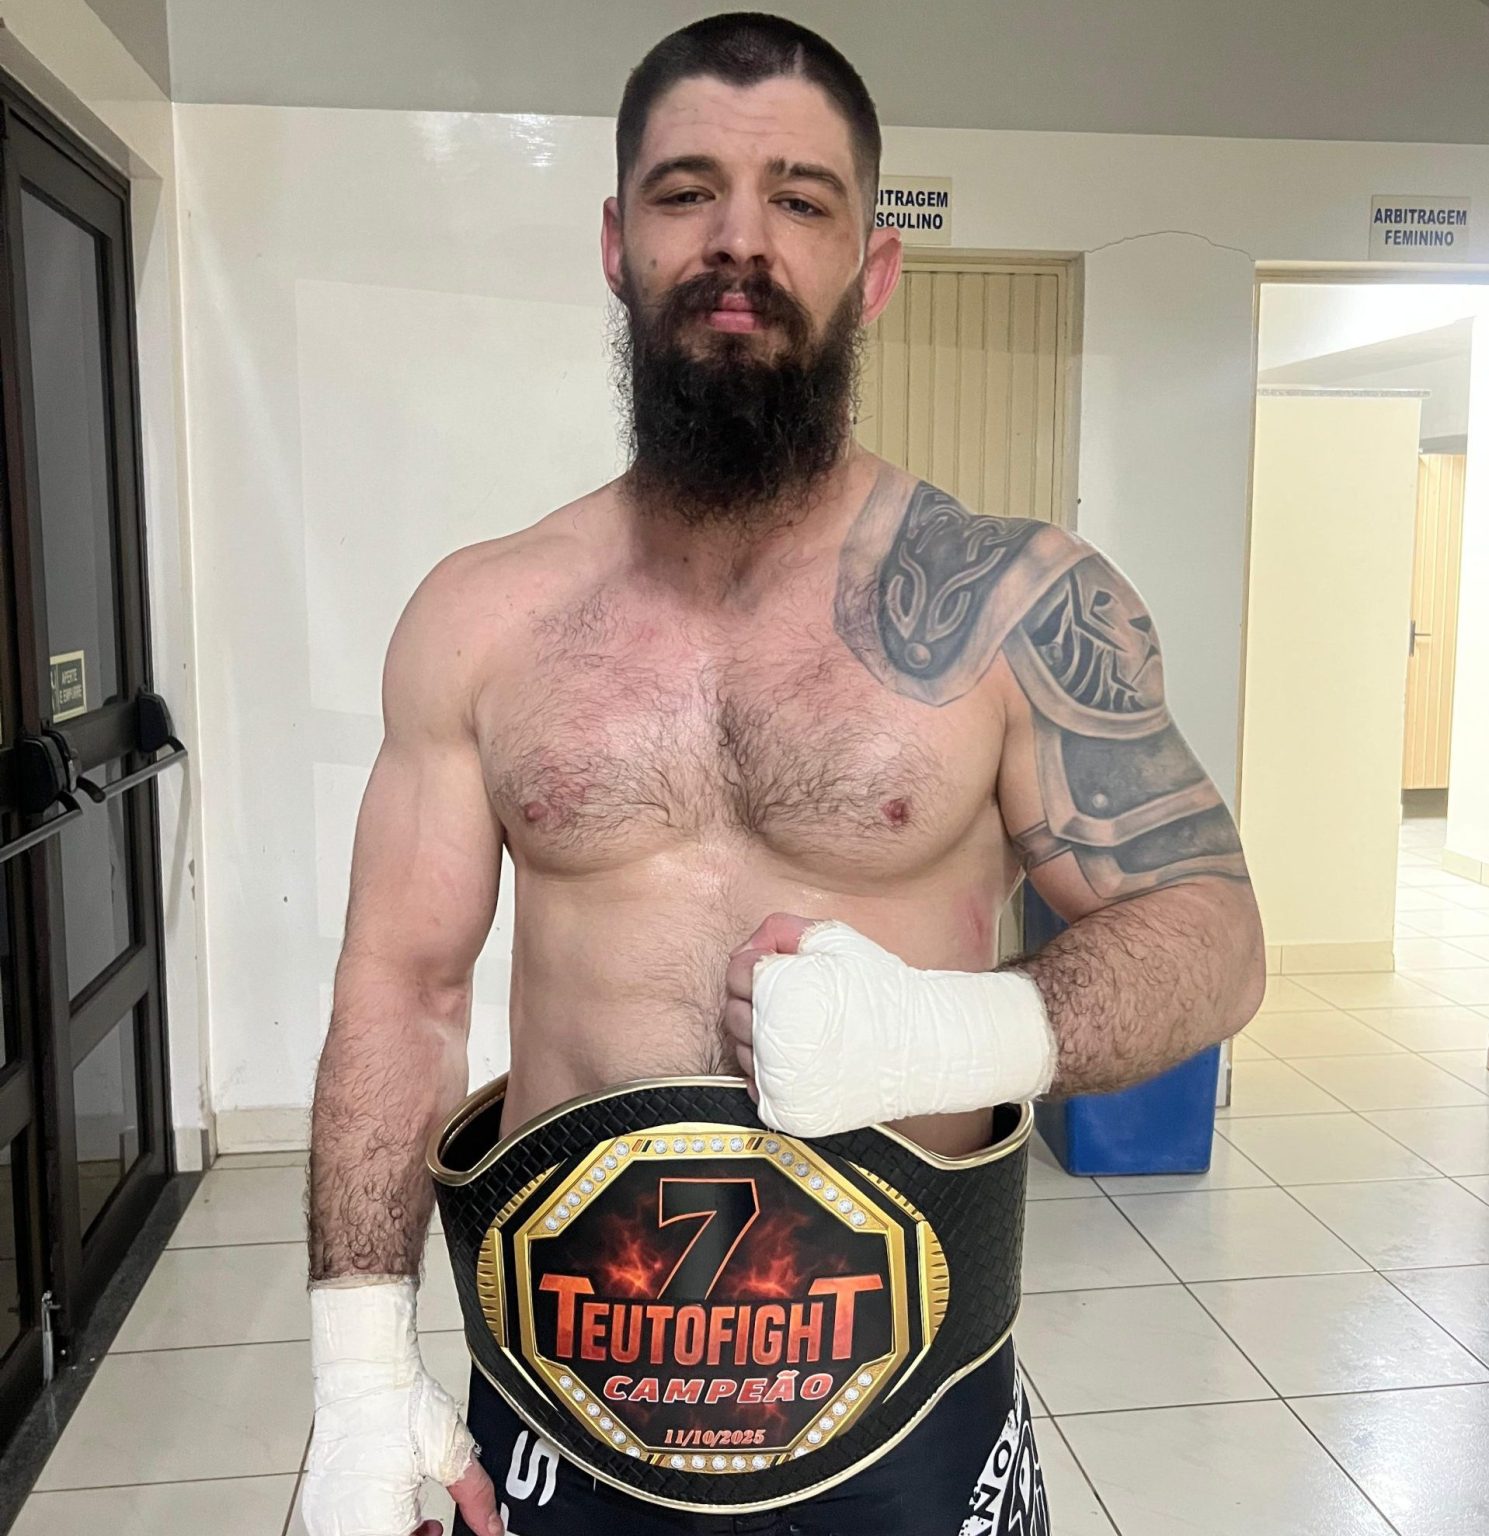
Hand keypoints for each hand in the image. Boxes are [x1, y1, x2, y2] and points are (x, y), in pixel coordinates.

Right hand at [301, 1279, 504, 1535]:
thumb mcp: (450, 1454)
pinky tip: (391, 1500)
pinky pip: (346, 1525)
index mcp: (375, 1523)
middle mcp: (341, 1524)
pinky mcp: (318, 1498)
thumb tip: (493, 1525)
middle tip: (434, 1527)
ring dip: (393, 1532)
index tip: (441, 1531)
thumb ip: (475, 1498)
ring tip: (417, 1513)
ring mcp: (324, 1513)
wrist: (365, 1372)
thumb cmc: (397, 1405)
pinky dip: (371, 1521)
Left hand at [725, 917, 1055, 1135]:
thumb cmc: (881, 988)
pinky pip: (757, 1087)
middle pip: (732, 1012)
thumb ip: (782, 929)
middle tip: (796, 999)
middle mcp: (773, 1039)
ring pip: (742, 1051)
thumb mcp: (835, 938)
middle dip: (755, 999)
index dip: (759, 964)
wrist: (924, 1046)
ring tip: (807, 1028)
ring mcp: (780, 1081)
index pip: (737, 972)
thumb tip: (750, 947)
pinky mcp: (789, 1111)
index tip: (786, 969)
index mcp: (779, 992)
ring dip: (762, 1037)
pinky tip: (806, 1058)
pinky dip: (771, 1072)